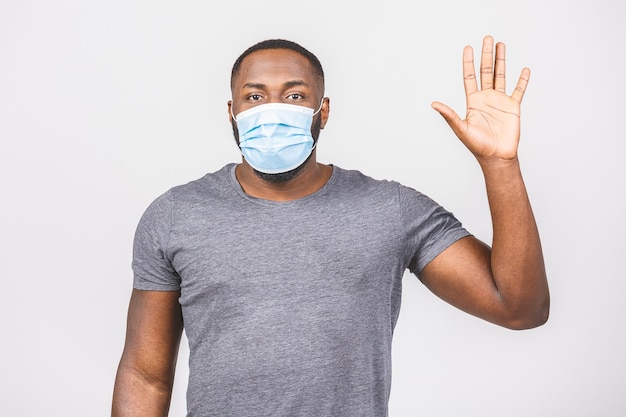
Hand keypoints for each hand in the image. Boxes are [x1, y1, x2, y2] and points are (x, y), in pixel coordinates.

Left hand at [432, 35, 529, 162]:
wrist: (496, 156)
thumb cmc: (477, 145)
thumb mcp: (460, 128)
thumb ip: (449, 115)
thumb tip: (433, 104)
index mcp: (473, 101)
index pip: (470, 77)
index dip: (468, 62)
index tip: (468, 48)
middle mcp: (486, 98)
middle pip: (486, 71)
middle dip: (486, 55)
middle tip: (487, 38)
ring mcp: (500, 101)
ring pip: (501, 76)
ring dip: (501, 61)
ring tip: (501, 45)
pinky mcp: (513, 108)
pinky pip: (519, 91)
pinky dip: (522, 80)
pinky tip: (524, 69)